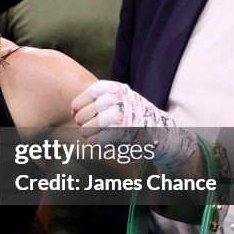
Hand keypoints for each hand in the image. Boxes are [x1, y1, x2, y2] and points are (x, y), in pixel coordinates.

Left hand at [71, 80, 196, 173]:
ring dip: (86, 135)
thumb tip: (72, 111)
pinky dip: (94, 144)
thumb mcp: (120, 100)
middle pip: (84, 113)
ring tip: (91, 136)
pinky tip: (98, 143)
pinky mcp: (120, 136)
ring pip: (86, 129)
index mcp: (117, 89)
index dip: (79, 104)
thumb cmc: (134, 115)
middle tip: (86, 126)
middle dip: (82, 122)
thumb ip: (97, 102)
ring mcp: (119, 118)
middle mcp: (118, 101)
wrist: (162, 131)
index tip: (77, 111)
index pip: (89, 93)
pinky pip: (96, 141)